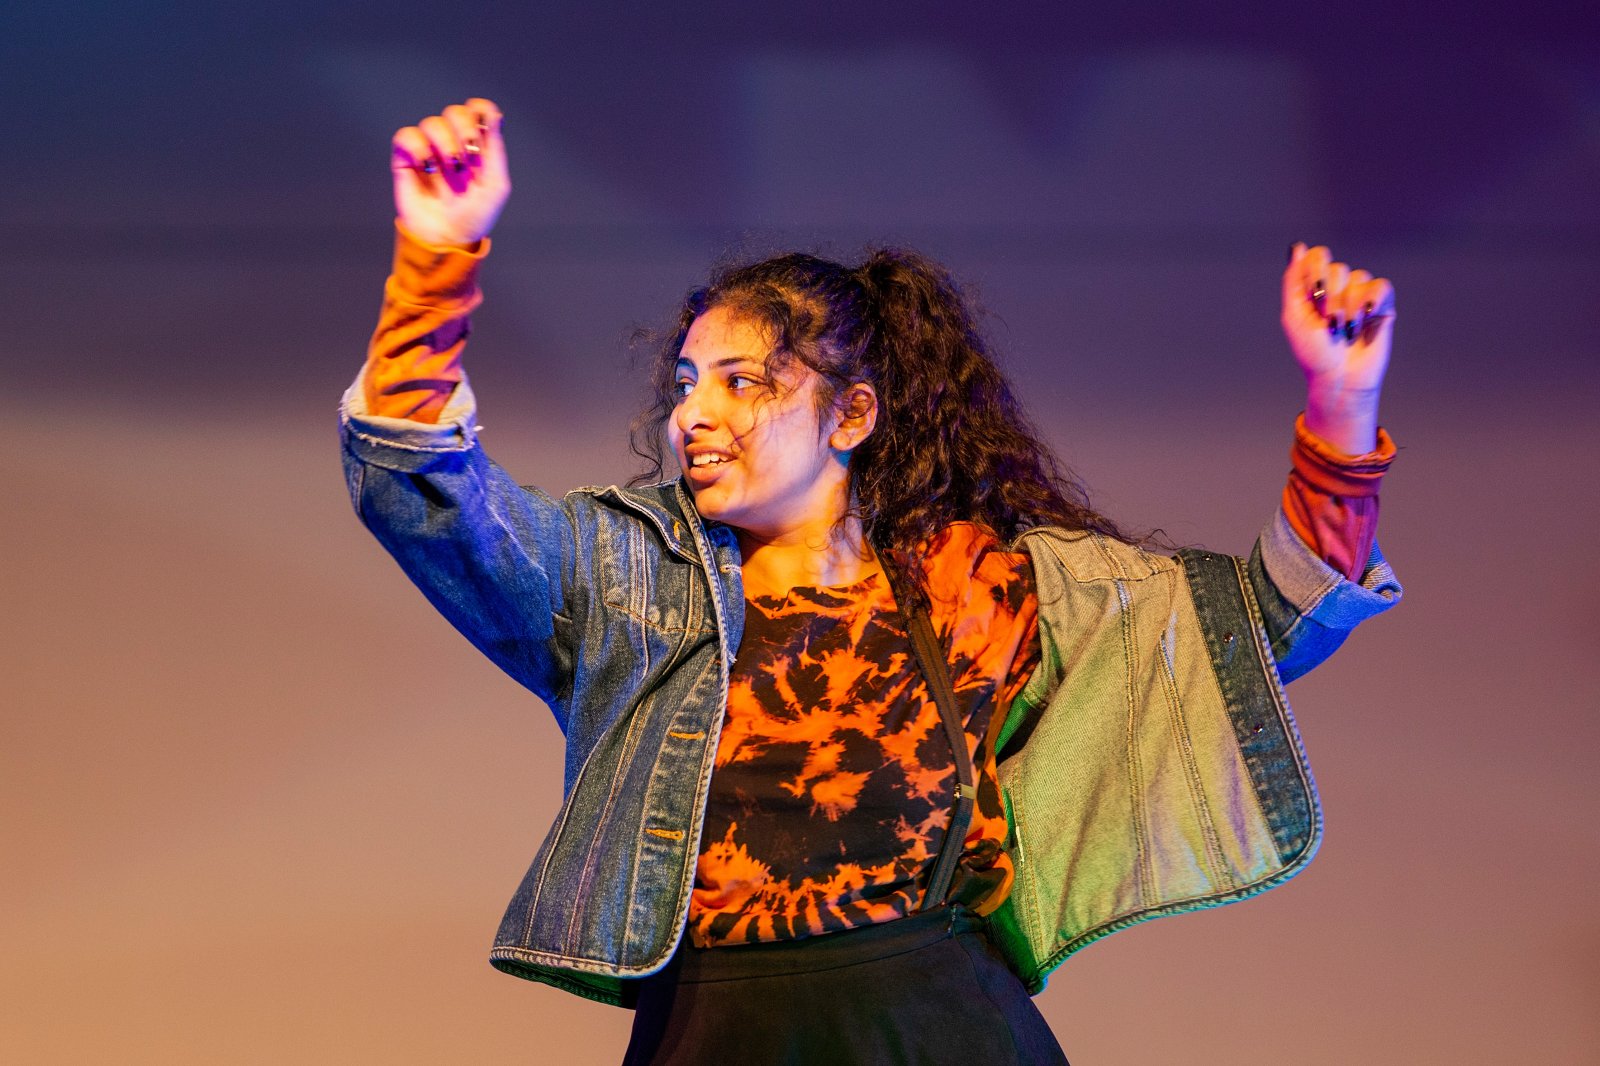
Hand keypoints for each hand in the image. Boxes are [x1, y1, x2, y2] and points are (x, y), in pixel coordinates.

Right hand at [390, 98, 509, 247]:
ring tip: (451, 171)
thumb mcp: (494, 186)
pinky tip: (427, 167)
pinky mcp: (406, 158)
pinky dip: (418, 147)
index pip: (478, 112)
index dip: (480, 110)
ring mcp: (429, 149)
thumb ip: (495, 150)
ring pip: (433, 123)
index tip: (484, 122)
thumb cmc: (474, 215)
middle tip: (469, 157)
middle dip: (464, 130)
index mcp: (477, 147)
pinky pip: (407, 135)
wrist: (447, 237)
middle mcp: (453, 143)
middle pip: (455, 112)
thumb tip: (494, 115)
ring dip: (445, 145)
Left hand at [1282, 242, 1395, 453]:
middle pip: (1338, 269)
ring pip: (1359, 278)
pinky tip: (1365, 319)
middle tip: (1328, 324)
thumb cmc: (1313, 352)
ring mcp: (1361, 296)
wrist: (1339, 379)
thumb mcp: (1294, 316)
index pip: (1319, 256)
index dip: (1316, 270)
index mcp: (1315, 288)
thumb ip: (1293, 281)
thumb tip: (1298, 246)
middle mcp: (1339, 287)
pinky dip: (1371, 303)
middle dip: (1330, 299)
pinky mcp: (1382, 306)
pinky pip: (1381, 286)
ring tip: (1344, 331)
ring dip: (1348, 309)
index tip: (1313, 294)